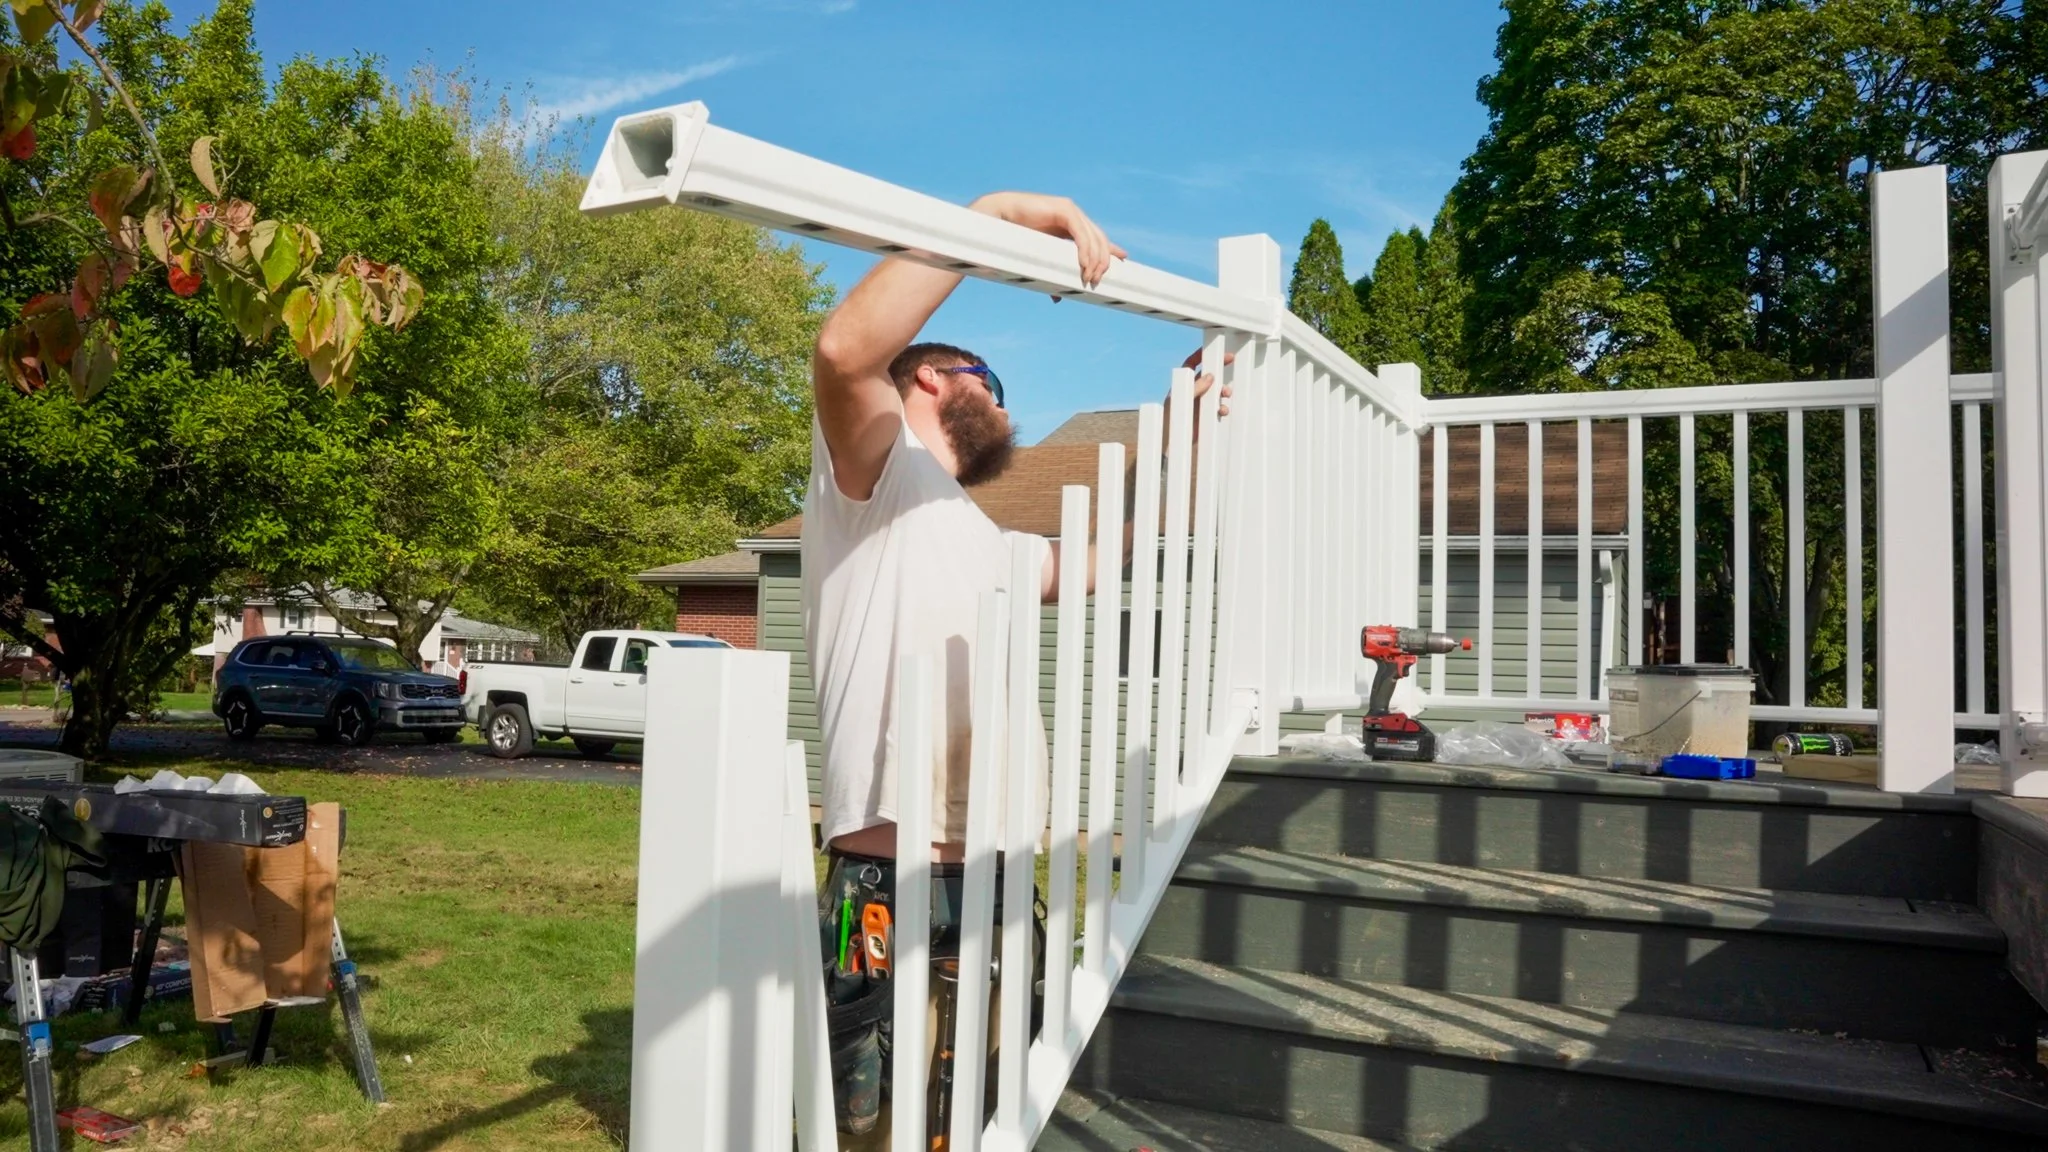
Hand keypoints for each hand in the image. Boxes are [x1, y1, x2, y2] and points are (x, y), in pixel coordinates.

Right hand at [970, 192, 1125, 288]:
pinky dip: (1085, 251)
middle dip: (1103, 262)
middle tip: (1098, 281)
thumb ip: (1053, 271)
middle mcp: (1074, 216)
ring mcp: (1070, 211)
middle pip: (1099, 240)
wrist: (998, 219)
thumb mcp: (1041, 257)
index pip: (1097, 238)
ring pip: (1093, 238)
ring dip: (1095, 261)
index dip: (1110, 250)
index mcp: (1070, 225)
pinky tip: (1084, 265)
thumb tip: (1057, 297)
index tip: (1123, 262)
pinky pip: (1081, 233)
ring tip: (1089, 278)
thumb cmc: (1014, 238)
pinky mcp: (1064, 209)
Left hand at [1177, 347, 1233, 418]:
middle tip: (1231, 359)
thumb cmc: (1172, 419)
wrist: (1172, 443)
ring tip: (1226, 394)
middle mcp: (1192, 390)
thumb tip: (1211, 375)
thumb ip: (1197, 386)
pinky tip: (1222, 411)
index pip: (1192, 363)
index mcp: (1182, 383)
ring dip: (1223, 390)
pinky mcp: (1205, 415)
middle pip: (1209, 374)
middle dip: (1220, 368)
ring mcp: (1199, 402)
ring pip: (1216, 390)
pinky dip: (1223, 407)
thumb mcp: (1183, 399)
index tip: (1214, 348)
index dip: (1201, 354)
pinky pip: (1218, 406)